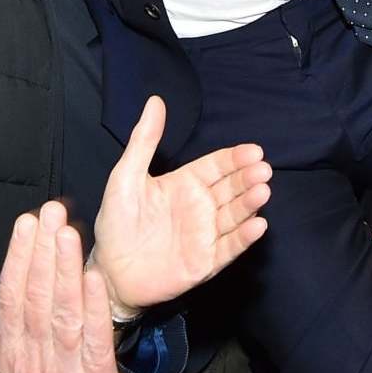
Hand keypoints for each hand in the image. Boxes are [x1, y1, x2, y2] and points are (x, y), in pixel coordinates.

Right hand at [0, 201, 125, 372]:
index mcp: (9, 357)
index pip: (12, 299)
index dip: (18, 258)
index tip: (26, 222)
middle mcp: (34, 363)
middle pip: (36, 300)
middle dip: (44, 252)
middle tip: (52, 211)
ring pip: (62, 315)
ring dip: (65, 272)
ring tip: (70, 233)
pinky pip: (94, 344)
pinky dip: (94, 311)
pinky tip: (95, 278)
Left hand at [87, 97, 270, 317]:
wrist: (108, 271)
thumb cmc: (116, 223)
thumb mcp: (125, 176)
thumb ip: (143, 140)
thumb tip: (155, 100)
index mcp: (184, 184)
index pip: (217, 166)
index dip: (235, 158)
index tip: (254, 150)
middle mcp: (200, 207)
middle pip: (231, 188)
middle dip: (248, 178)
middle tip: (263, 169)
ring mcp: (205, 235)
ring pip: (235, 215)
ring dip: (250, 203)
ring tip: (262, 191)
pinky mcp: (205, 262)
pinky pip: (229, 248)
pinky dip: (244, 237)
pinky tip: (257, 225)